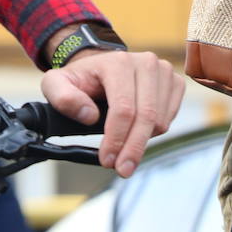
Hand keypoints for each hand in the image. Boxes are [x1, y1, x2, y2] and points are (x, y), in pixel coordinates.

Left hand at [40, 47, 184, 177]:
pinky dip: (153, 133)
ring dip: (142, 142)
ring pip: (160, 121)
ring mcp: (163, 72)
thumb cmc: (80, 79)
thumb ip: (63, 97)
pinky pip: (170, 119)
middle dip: (133, 148)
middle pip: (146, 117)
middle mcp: (146, 63)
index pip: (123, 108)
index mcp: (118, 62)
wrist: (100, 68)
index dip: (116, 138)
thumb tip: (89, 115)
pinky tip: (135, 132)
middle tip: (122, 169)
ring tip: (123, 150)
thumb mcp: (56, 84)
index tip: (107, 160)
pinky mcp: (174, 83)